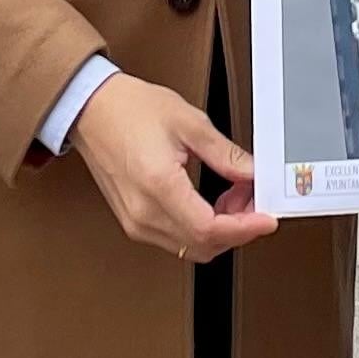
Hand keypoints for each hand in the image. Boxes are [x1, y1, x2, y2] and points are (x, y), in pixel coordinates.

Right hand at [70, 73, 279, 263]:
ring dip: (220, 230)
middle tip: (254, 200)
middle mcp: (143, 212)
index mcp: (158, 185)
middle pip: (203, 245)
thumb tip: (253, 174)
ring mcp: (136, 221)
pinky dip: (201, 228)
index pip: (210, 229)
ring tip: (234, 196)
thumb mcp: (189, 122)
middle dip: (237, 229)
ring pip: (191, 247)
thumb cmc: (130, 109)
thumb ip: (226, 154)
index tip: (266, 220)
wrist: (92, 109)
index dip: (245, 228)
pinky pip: (175, 239)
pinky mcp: (134, 221)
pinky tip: (212, 203)